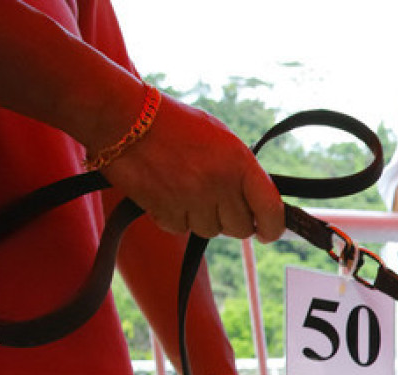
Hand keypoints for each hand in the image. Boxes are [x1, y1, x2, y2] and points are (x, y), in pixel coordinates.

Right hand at [104, 96, 283, 242]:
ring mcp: (193, 199)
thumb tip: (257, 202)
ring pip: (210, 231)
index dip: (273, 228)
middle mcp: (220, 183)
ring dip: (202, 218)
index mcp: (240, 162)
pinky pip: (181, 229)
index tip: (268, 233)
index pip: (271, 209)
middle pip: (240, 229)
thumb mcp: (220, 137)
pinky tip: (166, 193)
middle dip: (231, 221)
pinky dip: (175, 217)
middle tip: (217, 203)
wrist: (124, 117)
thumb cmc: (174, 123)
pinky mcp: (166, 210)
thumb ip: (241, 170)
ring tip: (186, 189)